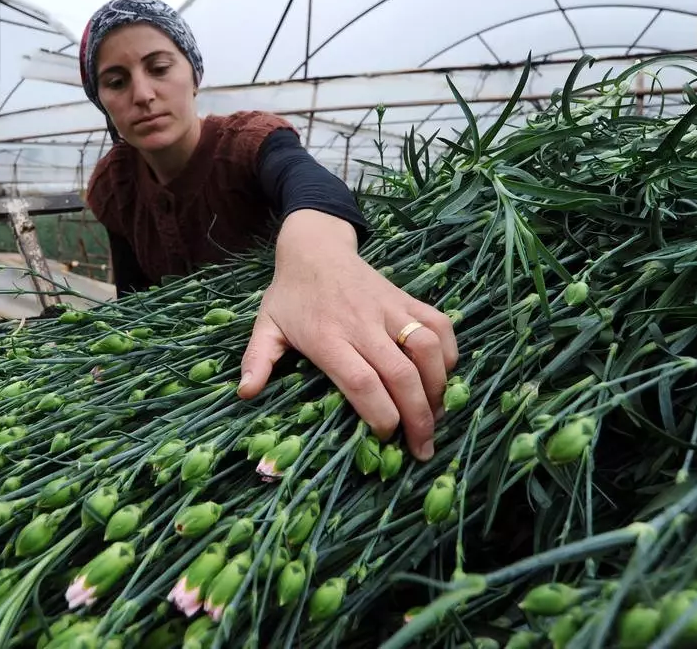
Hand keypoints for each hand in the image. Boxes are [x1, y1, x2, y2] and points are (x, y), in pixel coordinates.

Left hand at [237, 210, 458, 459]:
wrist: (315, 247)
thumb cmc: (290, 295)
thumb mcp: (266, 326)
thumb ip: (257, 360)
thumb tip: (245, 393)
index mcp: (327, 336)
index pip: (361, 381)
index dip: (379, 413)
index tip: (385, 437)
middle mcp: (362, 323)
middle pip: (401, 374)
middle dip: (418, 416)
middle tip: (422, 448)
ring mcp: (389, 308)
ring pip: (427, 348)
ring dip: (438, 387)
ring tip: (437, 416)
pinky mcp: (407, 298)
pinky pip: (439, 324)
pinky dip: (451, 352)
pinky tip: (446, 378)